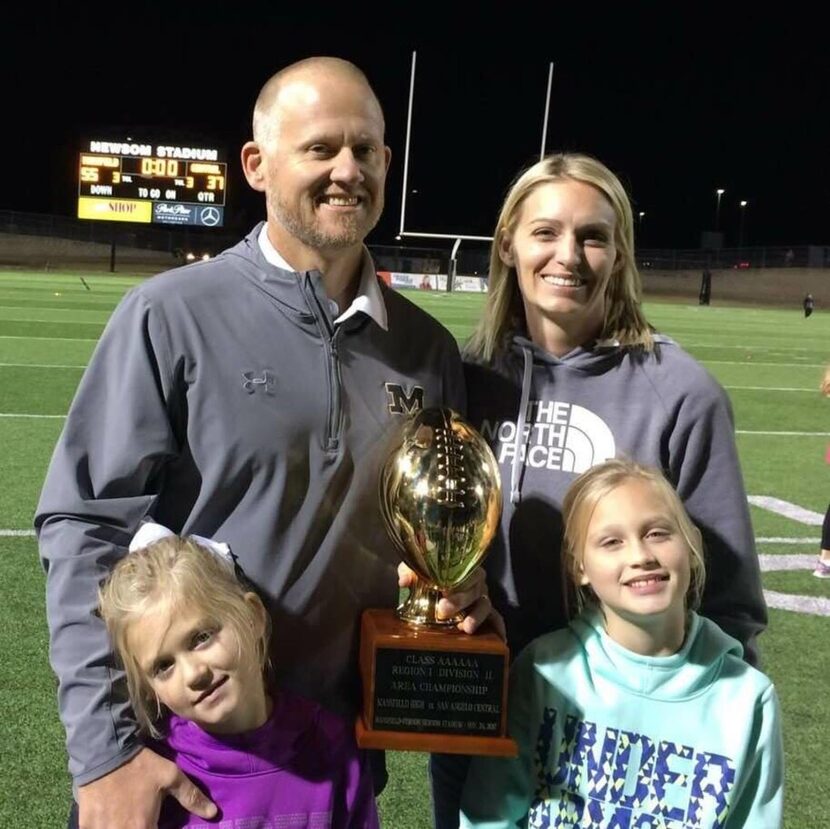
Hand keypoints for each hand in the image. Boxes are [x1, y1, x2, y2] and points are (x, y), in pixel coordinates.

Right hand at [77, 747, 216, 828]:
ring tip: (130, 819)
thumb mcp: (170, 776)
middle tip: (147, 821)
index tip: (161, 825)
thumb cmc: (140, 766)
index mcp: (143, 827)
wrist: (104, 752)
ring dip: (125, 828)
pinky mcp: (86, 826)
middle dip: (145, 828)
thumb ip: (191, 797)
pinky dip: (106, 828)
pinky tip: (113, 820)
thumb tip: (213, 814)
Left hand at [397, 563, 504, 637]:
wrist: (436, 587)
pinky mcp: (487, 613)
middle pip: (473, 589)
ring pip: (485, 605)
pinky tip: (501, 638)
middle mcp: (476, 583)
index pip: (464, 571)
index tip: (442, 590)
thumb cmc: (428, 576)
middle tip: (443, 611)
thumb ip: (410, 572)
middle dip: (460, 601)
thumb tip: (404, 581)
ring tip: (466, 628)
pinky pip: (497, 618)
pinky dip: (499, 627)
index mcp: (462, 569)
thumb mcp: (418, 572)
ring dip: (476, 616)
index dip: (455, 581)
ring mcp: (482, 598)